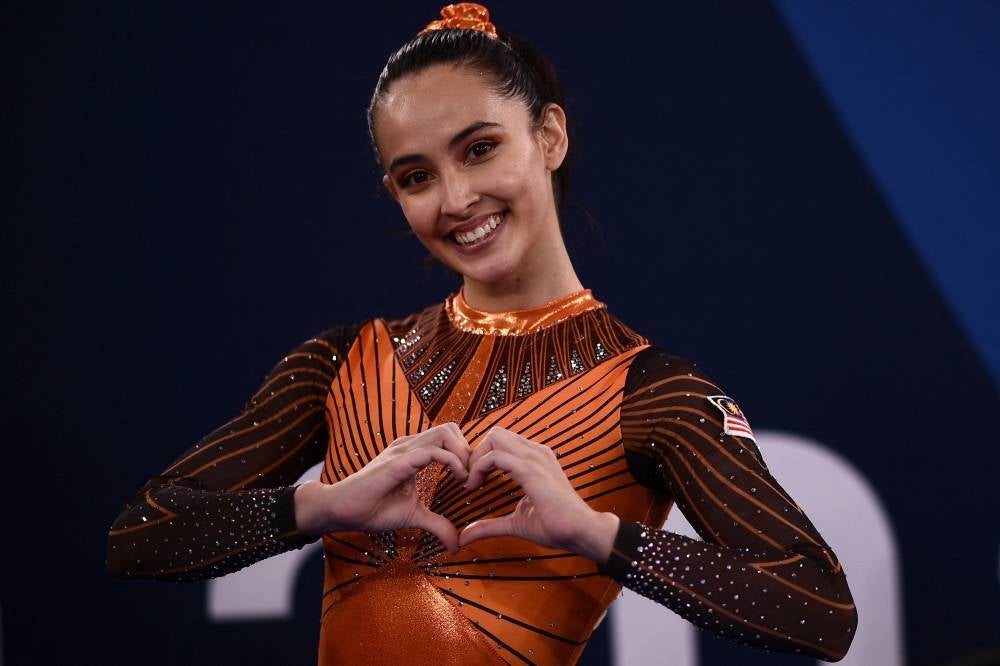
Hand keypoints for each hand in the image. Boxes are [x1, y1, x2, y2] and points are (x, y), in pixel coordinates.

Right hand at [295, 423, 469, 552]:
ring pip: (445, 433)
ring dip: (464, 455)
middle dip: (469, 450)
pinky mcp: (397, 462)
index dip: (467, 454)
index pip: (450, 437)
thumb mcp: (414, 516)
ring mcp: (403, 451)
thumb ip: (438, 524)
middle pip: (451, 428)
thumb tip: (457, 544)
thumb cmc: (373, 509)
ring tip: (466, 480)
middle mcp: (410, 445)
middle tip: (472, 478)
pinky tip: (458, 480)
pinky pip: (432, 452)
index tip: (472, 480)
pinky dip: (453, 463)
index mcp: (414, 452)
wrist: (342, 511)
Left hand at [457, 428, 619, 562]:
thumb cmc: (555, 526)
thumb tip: (464, 537)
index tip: (474, 481)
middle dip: (476, 452)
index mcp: (535, 458)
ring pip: (494, 437)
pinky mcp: (531, 470)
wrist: (580, 531)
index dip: (482, 457)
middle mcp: (536, 452)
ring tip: (472, 482)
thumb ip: (489, 525)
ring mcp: (535, 458)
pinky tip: (475, 486)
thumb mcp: (515, 523)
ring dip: (476, 458)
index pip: (502, 441)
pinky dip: (479, 467)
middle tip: (471, 479)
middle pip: (495, 433)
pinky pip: (496, 456)